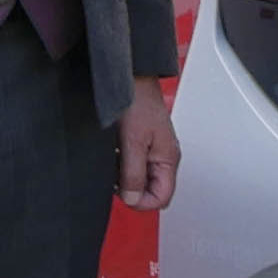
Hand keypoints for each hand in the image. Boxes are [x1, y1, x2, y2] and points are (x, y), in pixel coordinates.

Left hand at [117, 79, 180, 210]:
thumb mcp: (133, 141)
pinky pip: (129, 165)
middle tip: (114, 176)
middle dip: (129, 188)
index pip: (161, 198)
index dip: (141, 202)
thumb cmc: (137, 100)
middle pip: (148, 190)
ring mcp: (150, 150)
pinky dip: (117, 164)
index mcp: (168, 159)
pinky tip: (110, 152)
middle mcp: (161, 157)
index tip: (123, 194)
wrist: (129, 76)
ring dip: (122, 176)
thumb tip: (132, 199)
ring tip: (111, 160)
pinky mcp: (137, 143)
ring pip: (137, 179)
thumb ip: (133, 173)